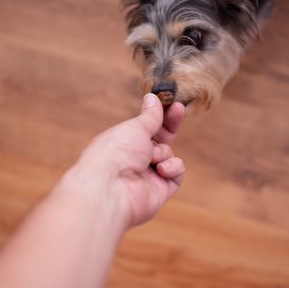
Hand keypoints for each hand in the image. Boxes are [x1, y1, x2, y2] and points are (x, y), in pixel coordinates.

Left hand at [66, 94, 185, 227]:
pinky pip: (176, 173)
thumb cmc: (115, 154)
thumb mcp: (135, 127)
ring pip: (169, 154)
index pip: (147, 126)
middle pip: (161, 139)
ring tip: (151, 157)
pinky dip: (172, 168)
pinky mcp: (160, 190)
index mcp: (124, 142)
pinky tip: (161, 169)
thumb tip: (152, 98)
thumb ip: (150, 116)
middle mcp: (135, 159)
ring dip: (163, 152)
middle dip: (169, 125)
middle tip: (179, 109)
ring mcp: (148, 175)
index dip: (161, 114)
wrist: (110, 189)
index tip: (172, 101)